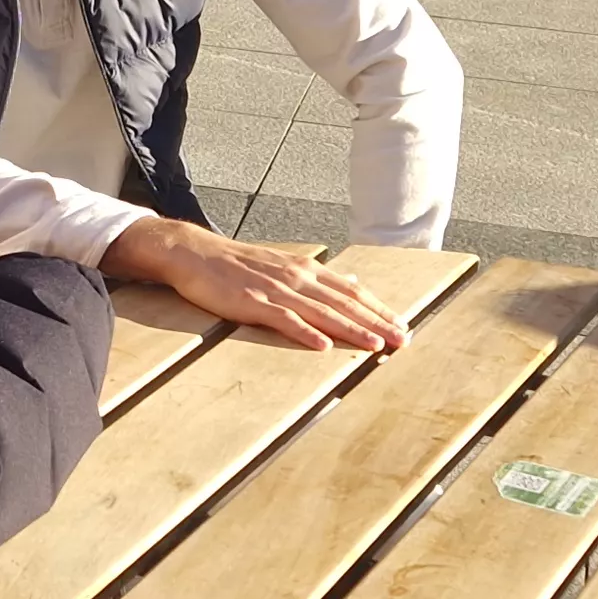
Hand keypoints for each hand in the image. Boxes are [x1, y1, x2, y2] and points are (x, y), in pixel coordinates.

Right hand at [101, 217, 408, 352]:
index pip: (351, 290)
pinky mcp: (251, 302)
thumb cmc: (237, 264)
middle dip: (376, 322)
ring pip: (321, 312)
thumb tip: (348, 282)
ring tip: (375, 345)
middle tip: (403, 340)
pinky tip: (322, 345)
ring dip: (351, 329)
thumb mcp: (282, 266)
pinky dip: (304, 332)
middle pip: (344, 302)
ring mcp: (274, 289)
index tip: (403, 326)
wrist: (194, 252)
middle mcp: (297, 276)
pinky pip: (283, 319)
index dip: (379, 309)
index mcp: (306, 269)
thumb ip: (315, 278)